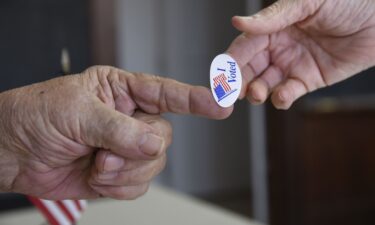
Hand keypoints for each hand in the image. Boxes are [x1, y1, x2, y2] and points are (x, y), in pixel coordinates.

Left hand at [0, 66, 231, 199]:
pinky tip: (99, 176)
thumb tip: (155, 144)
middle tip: (108, 152)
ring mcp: (126, 147)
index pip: (166, 93)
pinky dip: (121, 185)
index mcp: (121, 91)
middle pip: (163, 135)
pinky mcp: (119, 172)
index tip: (221, 103)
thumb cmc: (37, 116)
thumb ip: (120, 129)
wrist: (13, 152)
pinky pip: (140, 183)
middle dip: (138, 149)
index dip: (195, 99)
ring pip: (154, 162)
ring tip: (97, 164)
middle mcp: (129, 118)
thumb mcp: (78, 112)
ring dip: (126, 170)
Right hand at [228, 0, 374, 108]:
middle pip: (249, 68)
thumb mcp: (308, 2)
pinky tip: (281, 96)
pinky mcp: (308, 80)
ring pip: (265, 83)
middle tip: (229, 94)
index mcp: (274, 27)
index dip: (231, 61)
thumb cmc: (349, 1)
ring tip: (257, 94)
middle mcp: (279, 47)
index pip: (244, 46)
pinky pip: (289, 92)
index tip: (221, 75)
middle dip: (238, 82)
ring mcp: (292, 64)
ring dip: (257, 92)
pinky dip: (282, 98)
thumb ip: (272, 17)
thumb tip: (238, 21)